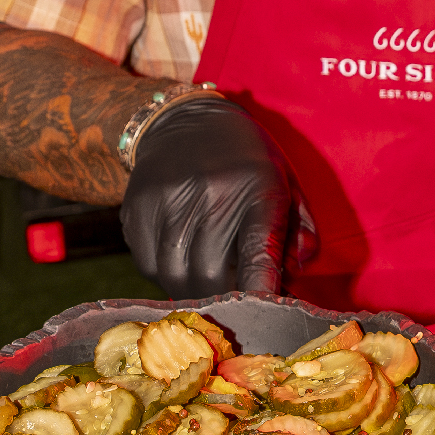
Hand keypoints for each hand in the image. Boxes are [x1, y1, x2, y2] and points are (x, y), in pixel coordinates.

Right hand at [122, 96, 298, 295]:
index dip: (260, 290)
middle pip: (210, 275)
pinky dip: (165, 274)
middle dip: (223, 297)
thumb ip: (299, 232)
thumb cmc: (247, 163)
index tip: (263, 314)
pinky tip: (180, 257)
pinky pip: (147, 265)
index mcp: (256, 189)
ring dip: (191, 288)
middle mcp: (210, 193)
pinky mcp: (136, 206)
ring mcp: (168, 199)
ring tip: (206, 276)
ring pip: (174, 275)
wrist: (187, 120)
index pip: (258, 252)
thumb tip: (293, 277)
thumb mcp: (285, 184)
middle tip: (231, 294)